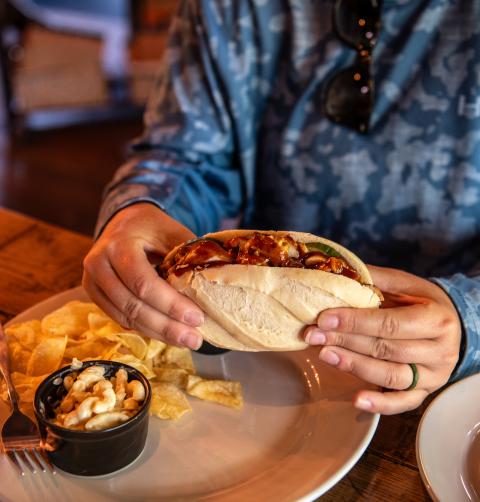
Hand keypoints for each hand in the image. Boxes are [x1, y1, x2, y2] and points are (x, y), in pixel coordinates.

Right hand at [82, 203, 204, 348]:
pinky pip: (121, 318)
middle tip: (194, 339)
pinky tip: (168, 333)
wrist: (124, 222)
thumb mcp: (173, 233)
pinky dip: (146, 328)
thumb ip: (187, 258)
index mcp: (119, 244)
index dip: (170, 304)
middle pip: (133, 305)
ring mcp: (92, 282)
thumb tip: (212, 289)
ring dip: (158, 332)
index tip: (197, 318)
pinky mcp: (95, 295)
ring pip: (126, 317)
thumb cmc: (153, 227)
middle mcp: (98, 264)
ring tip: (186, 340)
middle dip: (166, 326)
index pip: (143, 282)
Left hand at [304, 265, 461, 414]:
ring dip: (354, 366)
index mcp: (436, 319)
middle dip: (345, 341)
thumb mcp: (405, 285)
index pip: (389, 323)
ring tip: (325, 355)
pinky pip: (403, 403)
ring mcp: (434, 375)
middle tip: (313, 336)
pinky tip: (356, 400)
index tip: (324, 319)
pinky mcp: (426, 392)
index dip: (354, 322)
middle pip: (385, 349)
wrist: (450, 323)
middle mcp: (440, 350)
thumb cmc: (422, 301)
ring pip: (390, 376)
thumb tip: (337, 274)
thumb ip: (375, 280)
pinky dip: (380, 404)